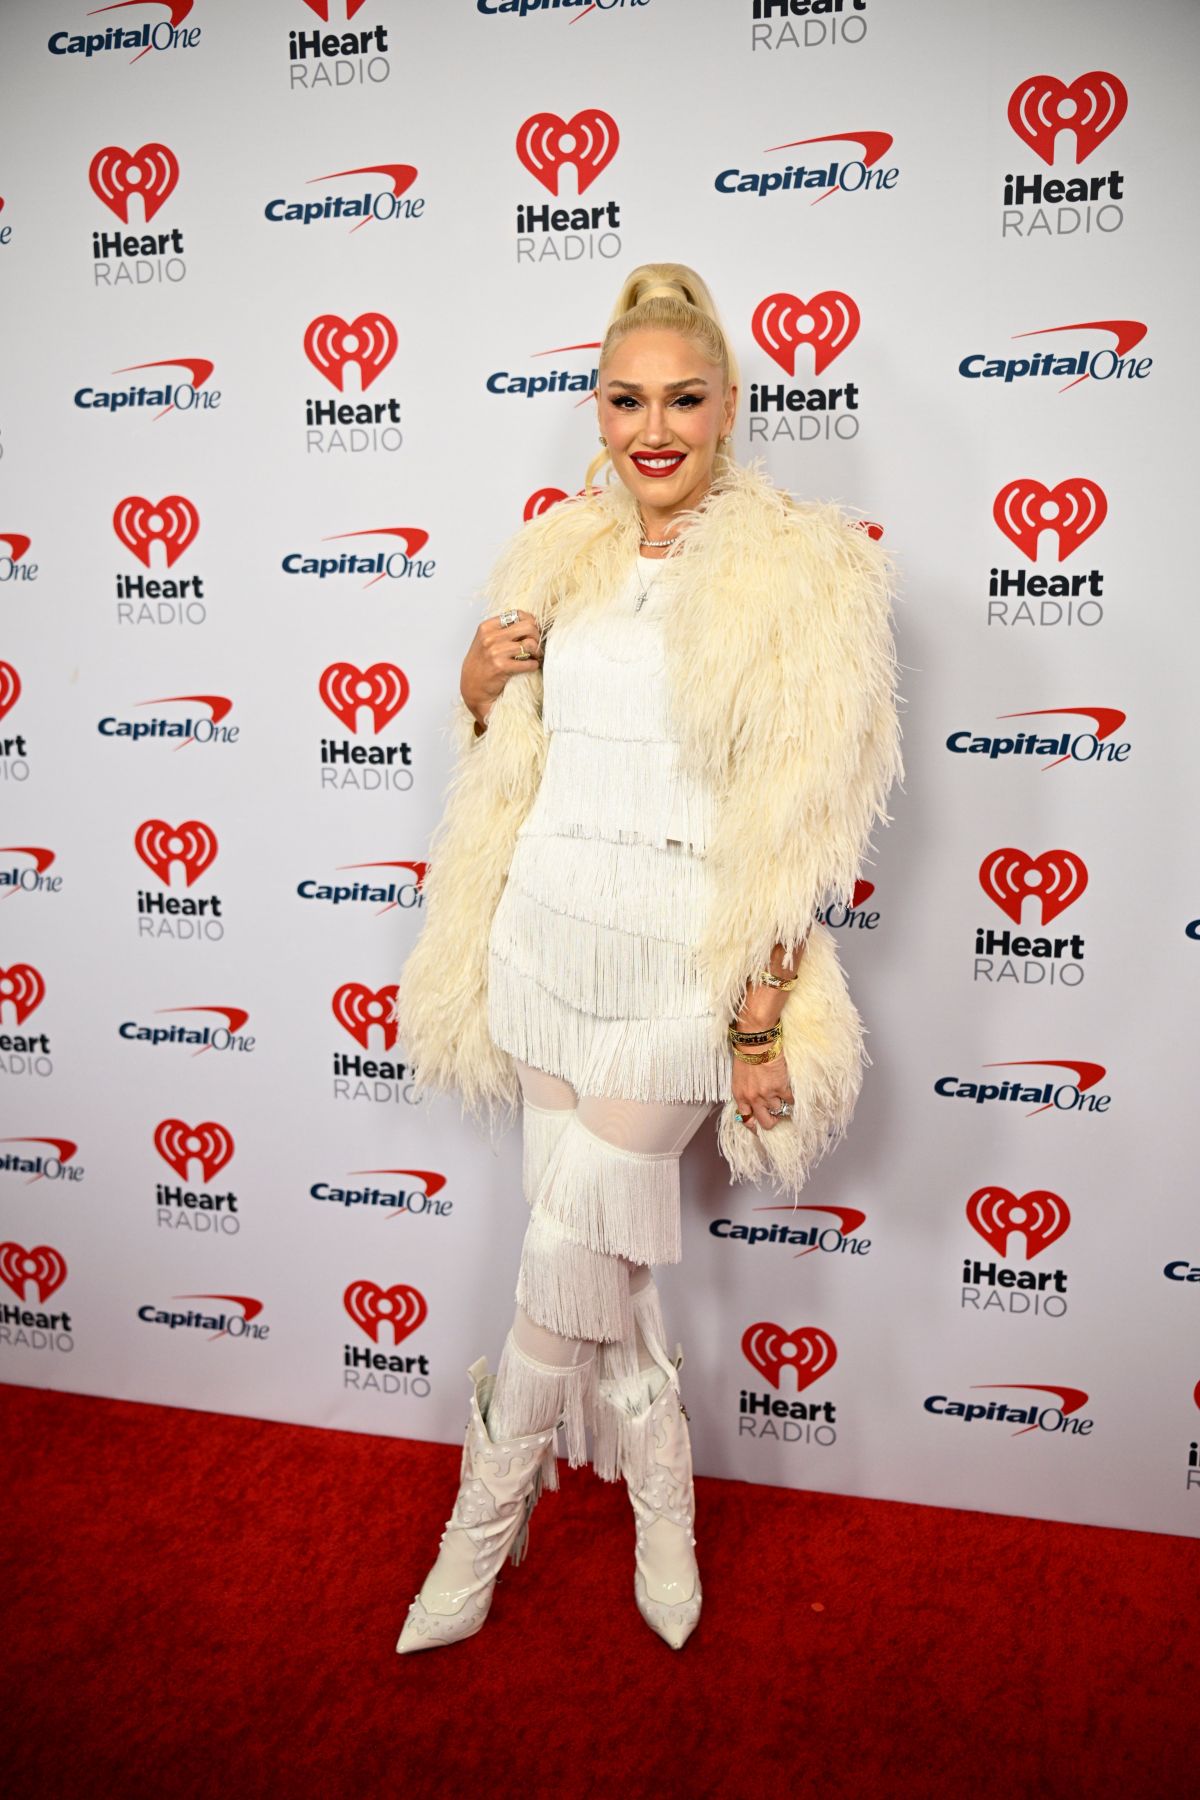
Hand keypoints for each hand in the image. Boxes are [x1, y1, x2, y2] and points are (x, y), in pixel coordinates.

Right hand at [461, 607, 542, 725]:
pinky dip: (534, 665)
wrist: (472, 688)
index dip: (530, 622)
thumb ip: (503, 630)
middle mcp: (490, 637)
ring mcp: (495, 652)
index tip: (533, 632)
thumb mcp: (486, 641)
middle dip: (537, 636)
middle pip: (528, 627)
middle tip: (536, 645)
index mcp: (487, 627)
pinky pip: (528, 663)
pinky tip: (531, 666)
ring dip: (537, 652)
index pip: (518, 614)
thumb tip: (531, 623)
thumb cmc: (482, 664)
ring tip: (535, 657)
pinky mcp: (501, 667)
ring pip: (530, 644)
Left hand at [731, 1050, 793, 1132]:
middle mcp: (753, 1099)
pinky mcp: (781, 1088)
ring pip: (779, 1111)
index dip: (755, 1126)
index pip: (746, 1120)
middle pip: (765, 1122)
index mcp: (740, 1096)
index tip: (760, 1126)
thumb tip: (754, 1102)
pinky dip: (791, 1097)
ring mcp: (767, 1095)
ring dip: (782, 1105)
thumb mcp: (739, 1078)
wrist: (756, 1043)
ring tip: (783, 1097)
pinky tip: (790, 1091)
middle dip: (772, 1122)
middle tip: (776, 1116)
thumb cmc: (746, 1055)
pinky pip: (790, 1100)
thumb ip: (746, 1092)